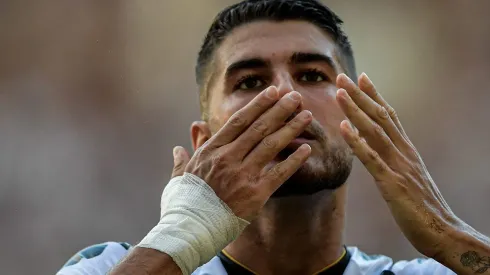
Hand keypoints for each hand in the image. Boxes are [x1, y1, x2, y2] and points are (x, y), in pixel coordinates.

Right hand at [171, 87, 311, 220]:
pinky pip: (279, 173)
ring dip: (291, 128)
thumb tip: (178, 148)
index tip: (272, 92)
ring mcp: (242, 175)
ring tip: (307, 116)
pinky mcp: (255, 194)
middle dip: (280, 109)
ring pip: (271, 145)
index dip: (258, 104)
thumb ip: (182, 159)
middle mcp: (228, 158)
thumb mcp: (178, 178)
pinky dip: (294, 160)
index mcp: (211, 151)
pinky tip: (307, 149)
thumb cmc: (183, 205)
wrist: (189, 232)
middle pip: (259, 127)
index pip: (239, 120)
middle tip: (295, 96)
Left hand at [336, 73, 459, 257]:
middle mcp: (403, 152)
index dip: (374, 95)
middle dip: (359, 95)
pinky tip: (344, 128)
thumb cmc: (422, 206)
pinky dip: (357, 141)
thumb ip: (392, 158)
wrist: (442, 230)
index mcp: (406, 149)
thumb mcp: (406, 176)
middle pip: (380, 116)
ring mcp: (399, 166)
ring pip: (374, 131)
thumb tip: (372, 143)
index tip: (361, 77)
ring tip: (339, 93)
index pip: (389, 115)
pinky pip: (372, 159)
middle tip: (342, 76)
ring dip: (355, 110)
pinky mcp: (393, 183)